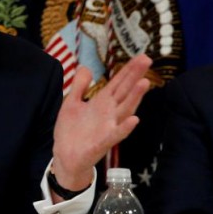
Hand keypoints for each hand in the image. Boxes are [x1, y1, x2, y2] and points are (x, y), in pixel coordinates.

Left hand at [51, 54, 151, 198]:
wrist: (65, 157)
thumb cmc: (71, 131)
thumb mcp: (71, 103)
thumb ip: (79, 86)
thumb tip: (86, 67)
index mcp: (102, 102)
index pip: (118, 83)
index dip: (128, 70)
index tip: (141, 56)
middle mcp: (109, 113)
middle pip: (125, 91)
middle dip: (135, 76)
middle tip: (147, 60)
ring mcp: (108, 127)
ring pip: (125, 110)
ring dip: (135, 98)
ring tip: (144, 83)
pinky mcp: (102, 142)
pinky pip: (116, 134)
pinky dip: (125, 127)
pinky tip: (134, 119)